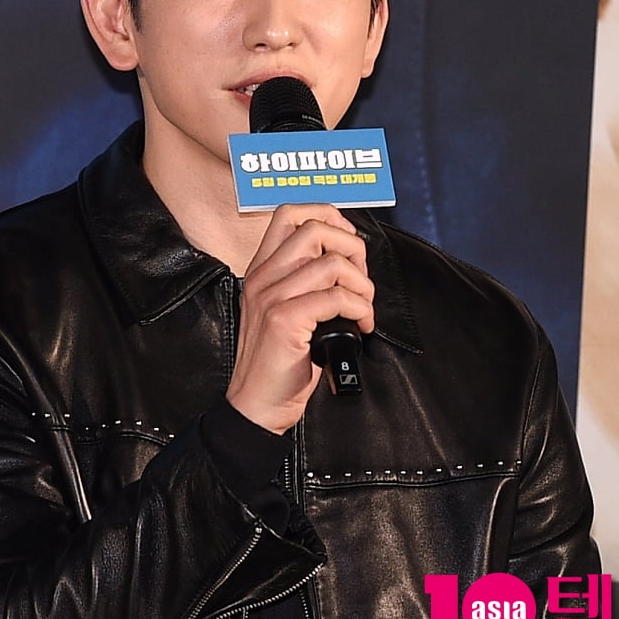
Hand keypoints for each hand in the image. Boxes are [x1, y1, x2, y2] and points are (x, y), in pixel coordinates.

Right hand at [226, 204, 374, 433]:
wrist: (256, 405)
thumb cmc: (278, 363)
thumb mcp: (285, 311)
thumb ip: (304, 281)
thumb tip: (348, 260)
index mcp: (261, 270)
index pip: (290, 213)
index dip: (328, 217)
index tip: (348, 244)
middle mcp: (262, 277)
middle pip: (315, 229)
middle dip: (352, 249)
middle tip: (360, 280)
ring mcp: (271, 297)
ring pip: (332, 263)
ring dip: (362, 286)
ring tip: (362, 308)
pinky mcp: (284, 320)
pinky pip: (337, 298)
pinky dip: (360, 309)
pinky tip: (360, 325)